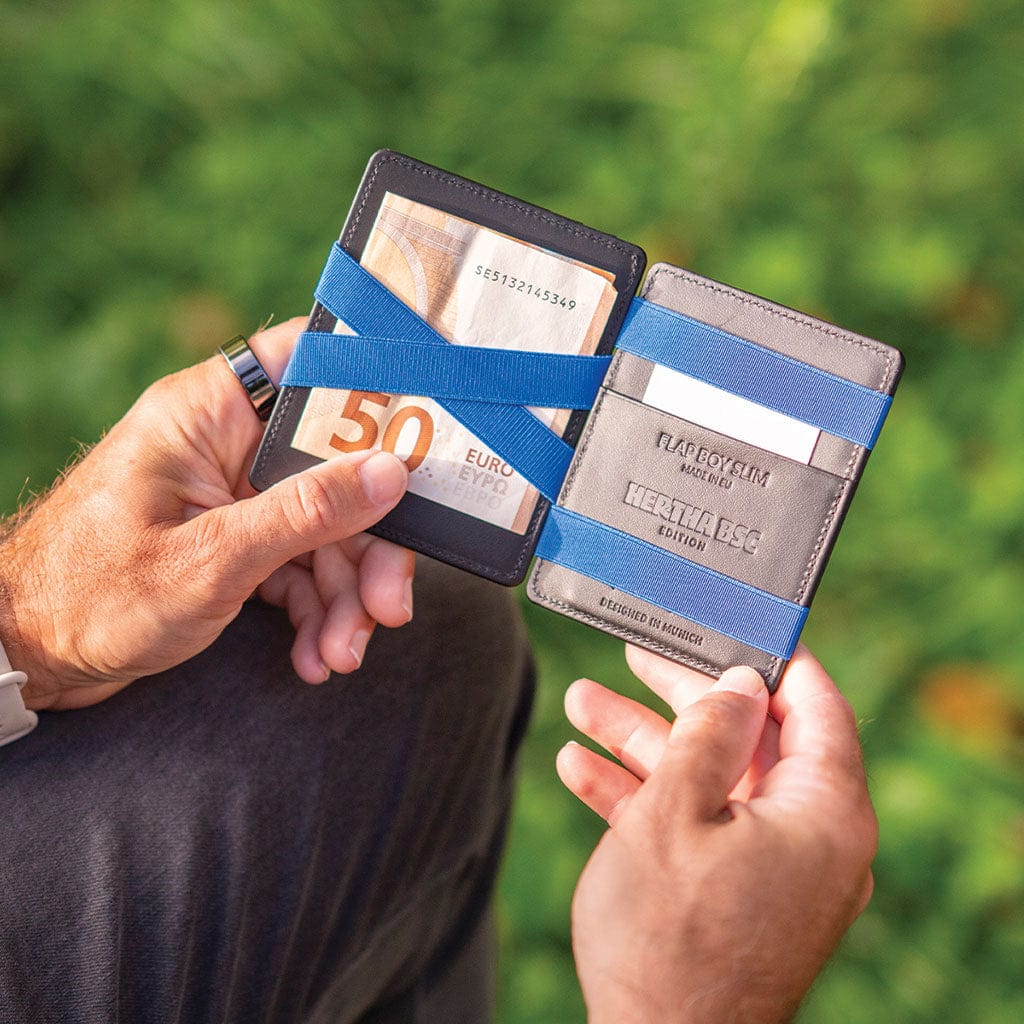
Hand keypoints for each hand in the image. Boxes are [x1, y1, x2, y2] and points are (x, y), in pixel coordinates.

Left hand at [0, 318, 413, 710]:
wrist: (28, 658)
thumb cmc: (91, 595)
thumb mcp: (209, 559)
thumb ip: (304, 514)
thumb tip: (392, 473)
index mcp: (211, 412)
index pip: (312, 362)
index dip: (378, 387)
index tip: (431, 432)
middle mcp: (229, 444)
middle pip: (338, 468)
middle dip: (369, 546)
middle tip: (390, 606)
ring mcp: (236, 495)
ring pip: (328, 527)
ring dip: (347, 596)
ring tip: (342, 654)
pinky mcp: (238, 541)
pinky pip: (301, 565)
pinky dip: (315, 611)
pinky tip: (315, 657)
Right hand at [557, 645, 877, 1023]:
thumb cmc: (667, 938)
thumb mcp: (677, 809)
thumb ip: (710, 733)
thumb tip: (740, 685)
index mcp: (823, 813)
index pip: (815, 706)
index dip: (772, 659)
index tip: (734, 624)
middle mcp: (811, 840)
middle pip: (748, 738)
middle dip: (679, 696)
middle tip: (635, 655)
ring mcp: (774, 871)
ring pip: (712, 779)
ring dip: (645, 741)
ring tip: (583, 705)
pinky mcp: (738, 895)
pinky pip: (698, 827)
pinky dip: (647, 796)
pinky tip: (582, 769)